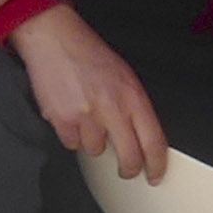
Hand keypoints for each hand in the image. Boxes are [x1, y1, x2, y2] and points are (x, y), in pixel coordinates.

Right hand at [12, 0, 166, 182]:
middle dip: (129, 169)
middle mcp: (112, 107)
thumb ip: (134, 107)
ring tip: (86, 117)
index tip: (155, 174)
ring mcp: (86, 115)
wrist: (54, 38)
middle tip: (127, 171)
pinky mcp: (62, 120)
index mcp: (133, 96)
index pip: (154, 142)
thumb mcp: (125, 76)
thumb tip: (142, 139)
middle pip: (129, 157)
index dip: (157, 165)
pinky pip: (71, 143)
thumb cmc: (89, 55)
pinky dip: (71, 134)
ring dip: (92, 140)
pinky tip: (70, 114)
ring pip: (95, 150)